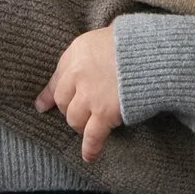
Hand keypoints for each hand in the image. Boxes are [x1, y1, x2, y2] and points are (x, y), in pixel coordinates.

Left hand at [39, 24, 124, 163]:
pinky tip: (89, 156)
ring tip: (90, 128)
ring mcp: (90, 96)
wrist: (152, 53)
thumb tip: (93, 59)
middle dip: (69, 110)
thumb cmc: (135, 42)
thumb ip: (93, 53)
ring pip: (74, 119)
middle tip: (80, 114)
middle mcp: (78, 75)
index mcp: (77, 53)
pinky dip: (90, 148)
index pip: (57, 78)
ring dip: (80, 126)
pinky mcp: (104, 113)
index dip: (49, 95)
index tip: (42, 106)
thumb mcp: (107, 37)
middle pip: (63, 101)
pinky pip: (92, 136)